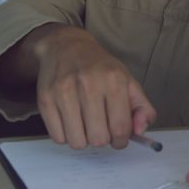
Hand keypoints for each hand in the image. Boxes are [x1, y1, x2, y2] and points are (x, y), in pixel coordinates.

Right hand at [31, 26, 156, 148]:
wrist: (66, 47)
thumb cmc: (99, 67)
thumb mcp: (128, 81)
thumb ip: (142, 108)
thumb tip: (140, 131)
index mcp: (114, 80)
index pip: (120, 128)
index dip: (121, 140)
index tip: (118, 138)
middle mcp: (88, 84)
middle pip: (98, 138)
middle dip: (102, 139)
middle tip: (101, 128)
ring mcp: (64, 92)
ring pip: (77, 141)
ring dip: (83, 139)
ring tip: (85, 124)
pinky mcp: (45, 99)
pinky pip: (58, 137)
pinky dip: (66, 135)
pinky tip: (70, 121)